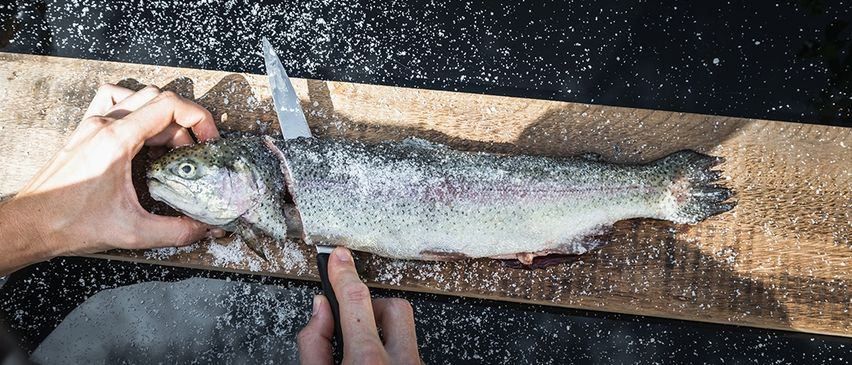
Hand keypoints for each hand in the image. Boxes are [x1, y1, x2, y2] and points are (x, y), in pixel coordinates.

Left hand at [0, 84, 222, 273]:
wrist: (30, 226)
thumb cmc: (68, 224)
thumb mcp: (132, 233)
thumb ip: (177, 231)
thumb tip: (206, 229)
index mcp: (116, 140)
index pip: (169, 105)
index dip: (199, 118)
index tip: (209, 138)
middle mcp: (104, 125)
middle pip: (159, 101)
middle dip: (185, 126)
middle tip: (191, 155)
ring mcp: (92, 125)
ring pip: (138, 96)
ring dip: (163, 116)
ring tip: (169, 146)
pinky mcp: (85, 132)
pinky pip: (114, 101)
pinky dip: (136, 109)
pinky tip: (143, 136)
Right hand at [297, 248, 420, 364]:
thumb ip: (315, 344)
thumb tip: (320, 311)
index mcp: (367, 361)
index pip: (356, 300)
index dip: (344, 273)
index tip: (338, 259)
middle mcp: (400, 361)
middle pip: (395, 307)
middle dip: (372, 305)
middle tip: (353, 323)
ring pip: (405, 329)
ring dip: (382, 331)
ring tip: (361, 352)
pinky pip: (409, 348)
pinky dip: (391, 350)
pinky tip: (375, 363)